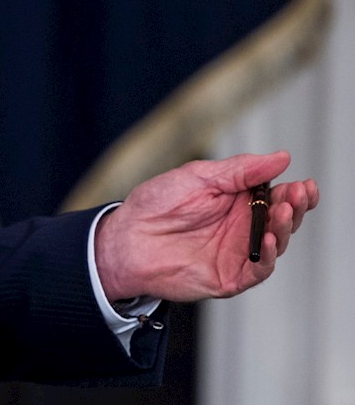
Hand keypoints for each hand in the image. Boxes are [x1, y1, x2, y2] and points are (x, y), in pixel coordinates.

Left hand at [94, 151, 317, 303]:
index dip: (294, 192)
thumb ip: (241, 170)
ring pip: (275, 243)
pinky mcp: (230, 276)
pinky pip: (258, 269)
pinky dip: (269, 256)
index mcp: (237, 201)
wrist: (127, 238)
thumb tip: (281, 158)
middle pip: (281, 219)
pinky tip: (269, 239)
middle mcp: (242, 227)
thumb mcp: (200, 177)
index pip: (276, 196)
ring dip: (284, 227)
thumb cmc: (157, 204)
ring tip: (284, 210)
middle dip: (295, 206)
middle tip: (299, 194)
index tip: (305, 184)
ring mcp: (238, 252)